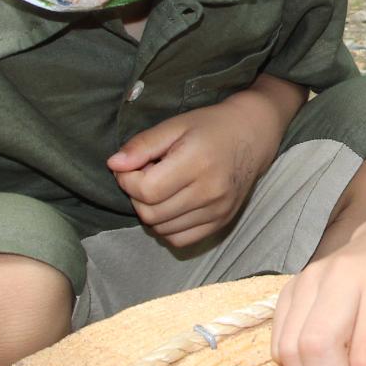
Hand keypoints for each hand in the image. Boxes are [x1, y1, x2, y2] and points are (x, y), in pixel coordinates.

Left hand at [107, 92, 278, 246]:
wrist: (252, 135)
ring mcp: (218, 211)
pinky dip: (166, 226)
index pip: (146, 190)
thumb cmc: (211, 126)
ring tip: (161, 187)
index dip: (127, 180)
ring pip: (161, 228)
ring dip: (150, 211)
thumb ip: (143, 145)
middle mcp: (210, 192)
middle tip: (146, 174)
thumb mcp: (175, 125)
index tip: (131, 165)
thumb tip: (113, 165)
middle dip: (136, 195)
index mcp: (197, 162)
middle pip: (150, 213)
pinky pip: (179, 239)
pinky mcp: (221, 222)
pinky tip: (171, 205)